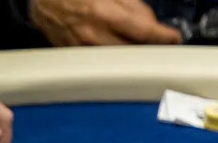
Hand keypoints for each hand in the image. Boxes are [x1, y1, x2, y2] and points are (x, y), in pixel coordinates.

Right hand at [31, 0, 181, 46]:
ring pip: (118, 61)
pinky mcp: (75, 57)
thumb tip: (150, 24)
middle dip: (148, 48)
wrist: (42, 1)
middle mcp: (93, 36)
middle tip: (160, 44)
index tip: (174, 39)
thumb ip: (133, 6)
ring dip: (132, 55)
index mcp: (104, 14)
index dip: (162, 37)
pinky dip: (113, 57)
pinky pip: (100, 62)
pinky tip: (118, 51)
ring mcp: (83, 50)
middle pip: (132, 52)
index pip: (143, 32)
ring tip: (140, 48)